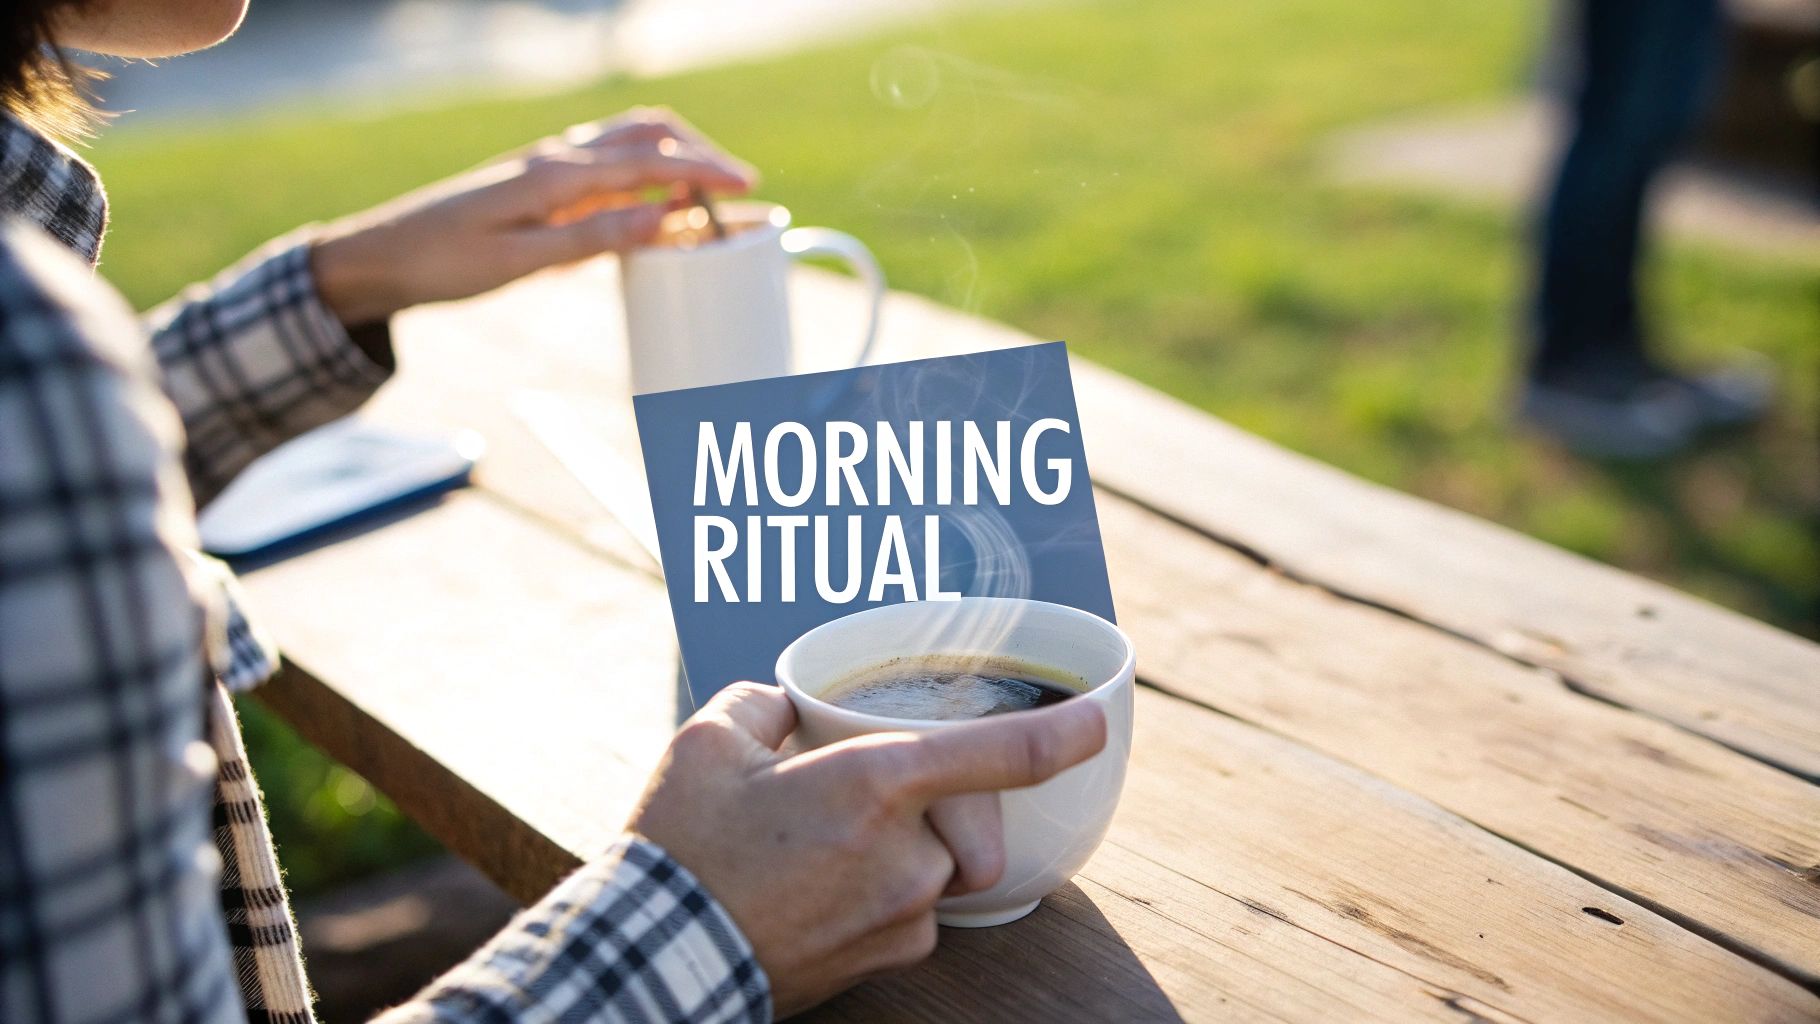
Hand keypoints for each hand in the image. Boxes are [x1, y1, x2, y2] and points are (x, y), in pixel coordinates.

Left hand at [310, 107, 755, 324]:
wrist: (378, 258)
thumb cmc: (441, 263)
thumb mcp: (520, 260)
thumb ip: (592, 236)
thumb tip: (664, 216)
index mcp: (555, 176)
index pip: (649, 163)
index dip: (705, 171)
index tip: (749, 186)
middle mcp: (557, 161)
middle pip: (647, 136)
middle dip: (700, 155)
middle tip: (740, 193)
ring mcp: (548, 171)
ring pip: (628, 146)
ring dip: (674, 160)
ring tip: (709, 196)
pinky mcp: (540, 188)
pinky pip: (606, 172)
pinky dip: (645, 180)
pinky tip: (656, 207)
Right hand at [625, 682, 1106, 1015]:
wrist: (656, 962)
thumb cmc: (681, 848)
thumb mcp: (709, 743)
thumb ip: (767, 705)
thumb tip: (792, 709)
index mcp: (872, 784)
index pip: (995, 755)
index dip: (1059, 734)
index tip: (1098, 718)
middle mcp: (907, 855)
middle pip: (968, 811)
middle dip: (934, 794)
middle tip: (852, 794)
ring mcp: (904, 915)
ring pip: (938, 860)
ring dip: (898, 843)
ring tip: (810, 846)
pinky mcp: (889, 959)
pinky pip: (913, 906)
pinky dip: (880, 888)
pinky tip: (813, 886)